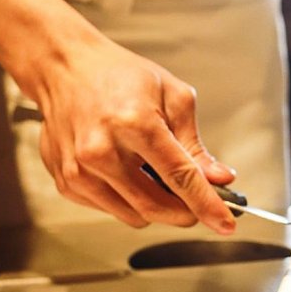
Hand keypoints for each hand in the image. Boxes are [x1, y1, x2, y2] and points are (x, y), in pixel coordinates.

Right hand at [26, 37, 237, 231]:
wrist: (65, 68)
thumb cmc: (118, 75)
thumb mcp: (172, 97)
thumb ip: (194, 144)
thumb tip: (218, 179)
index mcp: (133, 123)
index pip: (180, 177)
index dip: (207, 205)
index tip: (225, 223)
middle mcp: (101, 150)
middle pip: (157, 206)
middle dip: (186, 212)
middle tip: (199, 201)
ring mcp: (79, 170)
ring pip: (135, 216)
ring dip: (157, 206)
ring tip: (156, 173)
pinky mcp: (67, 183)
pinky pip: (112, 210)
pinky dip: (129, 200)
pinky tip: (128, 171)